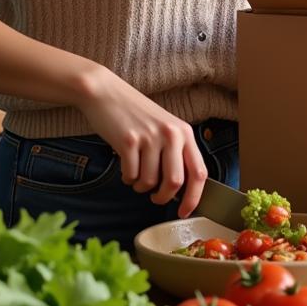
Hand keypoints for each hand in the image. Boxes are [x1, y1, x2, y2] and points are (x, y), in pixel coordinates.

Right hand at [77, 67, 207, 218]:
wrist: (107, 93)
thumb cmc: (136, 115)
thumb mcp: (165, 128)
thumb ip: (176, 153)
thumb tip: (180, 190)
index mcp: (184, 132)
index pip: (199, 172)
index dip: (194, 198)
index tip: (184, 212)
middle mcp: (171, 134)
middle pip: (175, 182)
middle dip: (163, 198)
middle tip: (155, 198)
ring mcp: (150, 137)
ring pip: (150, 182)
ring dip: (141, 187)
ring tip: (136, 175)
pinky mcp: (128, 141)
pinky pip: (131, 175)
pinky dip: (127, 178)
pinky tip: (126, 167)